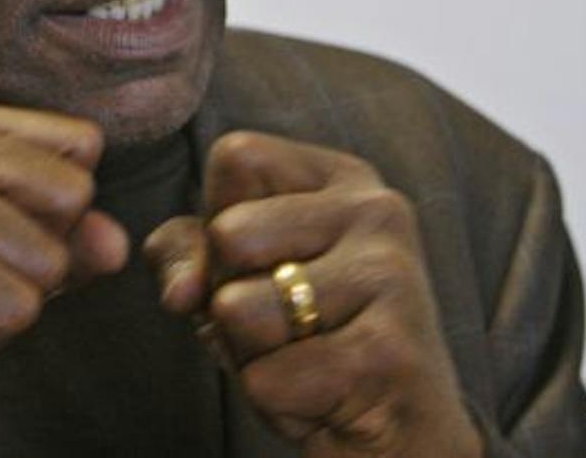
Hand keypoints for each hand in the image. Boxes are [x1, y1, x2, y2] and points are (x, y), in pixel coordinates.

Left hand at [144, 132, 481, 457]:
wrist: (404, 445)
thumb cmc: (312, 349)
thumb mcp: (240, 281)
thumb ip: (187, 253)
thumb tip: (181, 289)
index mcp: (344, 178)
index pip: (235, 157)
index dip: (217, 224)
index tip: (262, 267)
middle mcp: (377, 209)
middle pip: (227, 233)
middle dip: (228, 299)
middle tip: (286, 330)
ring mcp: (390, 275)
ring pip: (237, 308)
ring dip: (251, 356)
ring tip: (306, 363)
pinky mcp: (387, 352)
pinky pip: (265, 377)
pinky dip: (277, 403)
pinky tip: (325, 400)